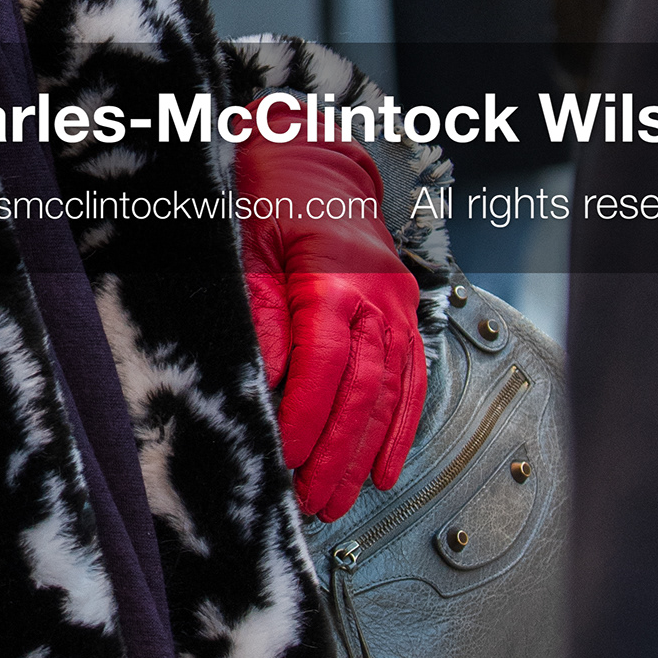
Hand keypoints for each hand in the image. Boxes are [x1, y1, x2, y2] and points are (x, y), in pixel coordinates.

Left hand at [235, 116, 424, 523]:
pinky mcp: (404, 313)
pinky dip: (399, 427)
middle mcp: (377, 295)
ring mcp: (398, 306)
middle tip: (315, 500)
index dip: (309, 417)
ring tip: (343, 498)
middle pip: (364, 389)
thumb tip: (265, 378)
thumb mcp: (246, 246)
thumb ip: (260, 313)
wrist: (312, 156)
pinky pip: (411, 379)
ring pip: (391, 391)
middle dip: (339, 452)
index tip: (288, 459)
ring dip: (367, 452)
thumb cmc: (269, 195)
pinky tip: (385, 467)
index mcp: (335, 276)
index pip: (325, 362)